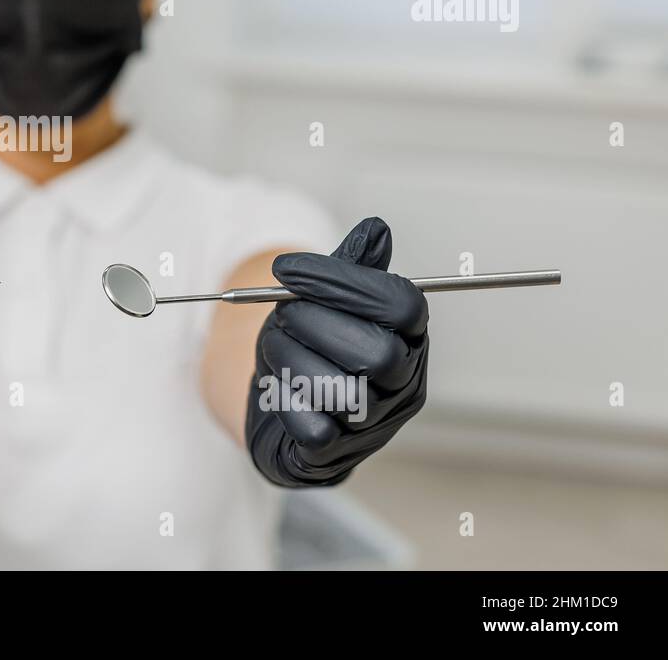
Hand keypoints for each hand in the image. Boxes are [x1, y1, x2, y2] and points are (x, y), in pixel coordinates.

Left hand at [244, 217, 428, 486]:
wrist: (281, 403)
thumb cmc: (311, 343)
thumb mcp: (326, 297)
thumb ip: (351, 266)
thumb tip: (376, 230)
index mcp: (410, 336)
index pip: (402, 304)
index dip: (341, 281)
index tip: (284, 270)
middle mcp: (403, 382)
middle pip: (377, 353)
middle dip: (315, 325)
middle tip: (281, 314)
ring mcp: (374, 424)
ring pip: (341, 391)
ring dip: (290, 358)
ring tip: (274, 347)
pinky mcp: (337, 456)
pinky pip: (315, 430)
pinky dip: (285, 401)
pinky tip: (276, 385)